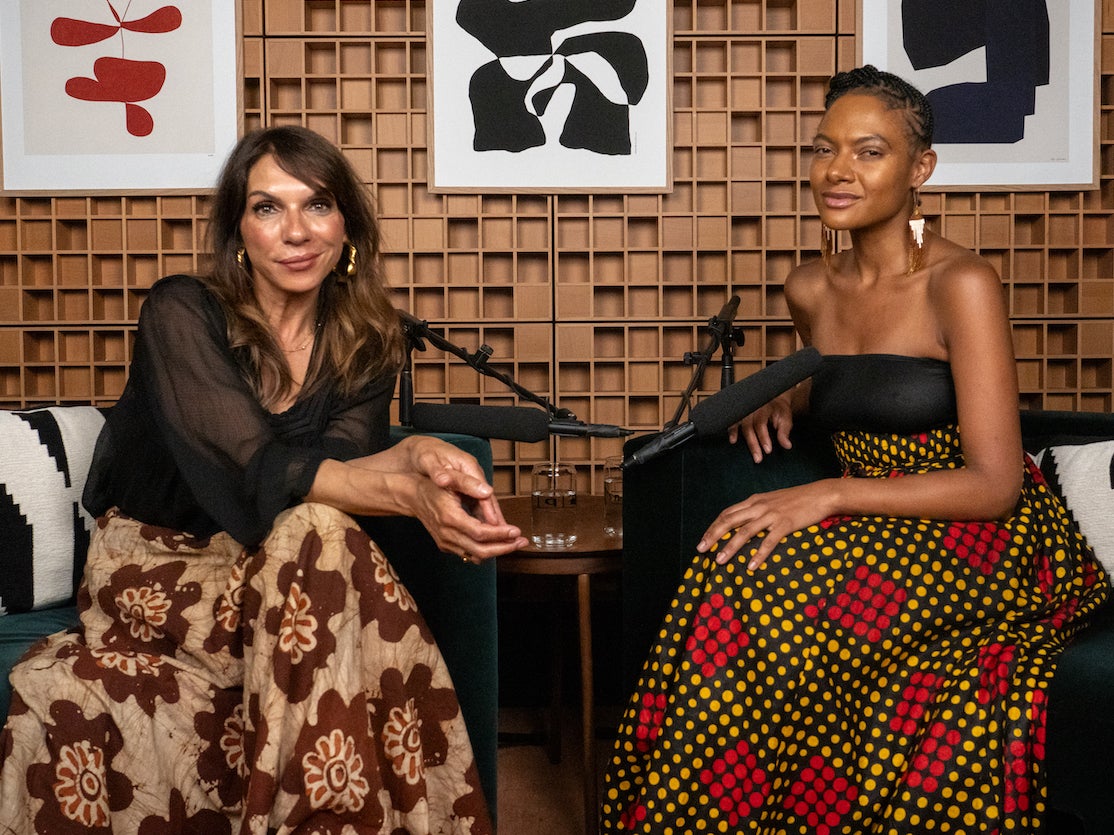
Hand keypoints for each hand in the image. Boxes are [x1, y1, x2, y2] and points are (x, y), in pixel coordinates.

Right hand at [408, 438, 527, 560]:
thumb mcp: (451, 480)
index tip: (516, 531)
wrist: (411, 496)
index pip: (480, 533)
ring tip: (514, 543)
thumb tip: (488, 492)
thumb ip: (470, 486)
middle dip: (504, 548)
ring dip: (497, 551)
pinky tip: (498, 543)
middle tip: (521, 542)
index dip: (500, 534)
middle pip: (480, 550)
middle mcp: (447, 533)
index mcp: (450, 517)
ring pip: (475, 555)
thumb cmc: (431, 486)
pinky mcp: (445, 545)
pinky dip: (484, 550)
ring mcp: (445, 541)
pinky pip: (468, 553)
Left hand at [696, 479, 836, 569]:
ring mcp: (772, 515)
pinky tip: (752, 566)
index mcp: (754, 500)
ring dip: (730, 547)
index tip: (703, 539)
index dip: (713, 527)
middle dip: (713, 536)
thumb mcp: (772, 500)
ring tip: (720, 560)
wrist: (820, 494)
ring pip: (745, 532)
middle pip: (730, 521)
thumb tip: (743, 522)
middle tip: (701, 550)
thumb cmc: (797, 499)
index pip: (727, 513)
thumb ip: (757, 509)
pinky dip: (759, 554)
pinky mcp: (786, 524)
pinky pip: (769, 541)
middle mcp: (759, 506)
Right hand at [728, 394, 793, 462]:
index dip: (764, 438)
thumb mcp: (785, 419)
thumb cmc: (779, 410)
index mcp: (764, 408)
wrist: (773, 398)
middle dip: (752, 443)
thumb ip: (784, 432)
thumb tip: (787, 445)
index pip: (761, 424)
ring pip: (738, 422)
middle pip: (749, 426)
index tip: (767, 450)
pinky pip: (732, 420)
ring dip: (735, 433)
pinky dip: (731, 429)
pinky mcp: (740, 413)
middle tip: (757, 458)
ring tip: (734, 443)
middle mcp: (753, 408)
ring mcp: (745, 409)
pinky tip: (731, 439)